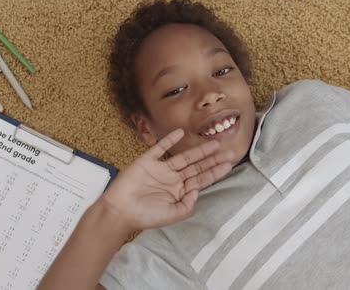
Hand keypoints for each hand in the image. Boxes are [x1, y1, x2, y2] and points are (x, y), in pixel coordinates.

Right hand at [100, 128, 233, 231]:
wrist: (120, 211)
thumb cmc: (144, 216)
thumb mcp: (171, 215)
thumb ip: (187, 206)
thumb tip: (198, 190)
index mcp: (179, 192)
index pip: (201, 179)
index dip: (215, 172)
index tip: (229, 165)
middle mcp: (172, 179)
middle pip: (196, 166)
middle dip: (212, 159)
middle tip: (229, 151)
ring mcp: (160, 169)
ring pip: (183, 157)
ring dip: (198, 150)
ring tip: (213, 143)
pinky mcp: (147, 161)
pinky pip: (160, 148)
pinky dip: (169, 140)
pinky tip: (180, 133)